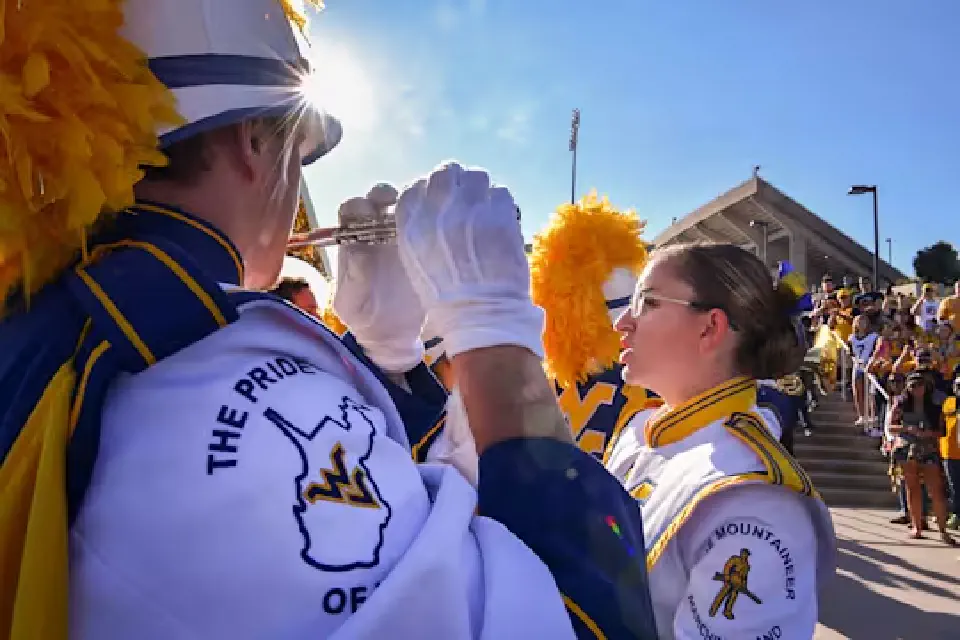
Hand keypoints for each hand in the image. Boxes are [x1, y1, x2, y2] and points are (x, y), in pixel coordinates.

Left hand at [332, 184, 425, 372]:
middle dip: (386, 194)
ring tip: (421, 211)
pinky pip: (430, 224)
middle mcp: (378, 232)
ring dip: (413, 201)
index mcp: (355, 241)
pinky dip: (435, 218)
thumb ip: (352, 278)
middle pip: (380, 199)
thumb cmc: (365, 318)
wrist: (394, 336)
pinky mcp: (426, 246)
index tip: (368, 211)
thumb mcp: (351, 304)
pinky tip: (441, 225)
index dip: (359, 205)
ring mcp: (404, 236)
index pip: (352, 210)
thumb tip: (360, 253)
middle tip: (395, 201)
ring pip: (406, 205)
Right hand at [394, 162, 543, 357]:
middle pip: (446, 172)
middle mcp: (438, 210)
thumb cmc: (447, 297)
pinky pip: (501, 192)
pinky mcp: (499, 214)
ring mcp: (470, 209)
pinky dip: (501, 204)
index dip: (434, 190)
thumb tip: (436, 205)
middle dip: (458, 182)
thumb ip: (422, 228)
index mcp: (413, 223)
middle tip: (468, 197)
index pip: (417, 186)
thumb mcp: (418, 261)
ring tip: (487, 210)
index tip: (444, 199)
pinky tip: (502, 222)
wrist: (480, 314)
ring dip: (482, 190)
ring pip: (476, 177)